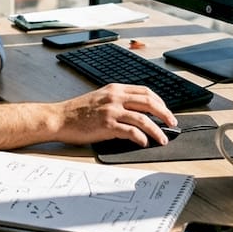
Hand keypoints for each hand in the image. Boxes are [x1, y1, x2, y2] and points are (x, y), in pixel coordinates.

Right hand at [55, 84, 176, 147]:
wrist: (60, 118)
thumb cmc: (78, 111)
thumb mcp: (100, 98)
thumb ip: (118, 101)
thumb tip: (138, 112)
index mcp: (115, 89)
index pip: (145, 92)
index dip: (160, 101)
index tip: (166, 111)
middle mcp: (115, 97)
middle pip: (149, 102)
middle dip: (165, 114)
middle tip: (173, 123)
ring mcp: (111, 111)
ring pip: (143, 119)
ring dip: (157, 130)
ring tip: (162, 139)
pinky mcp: (107, 125)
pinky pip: (131, 132)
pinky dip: (141, 138)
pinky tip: (144, 143)